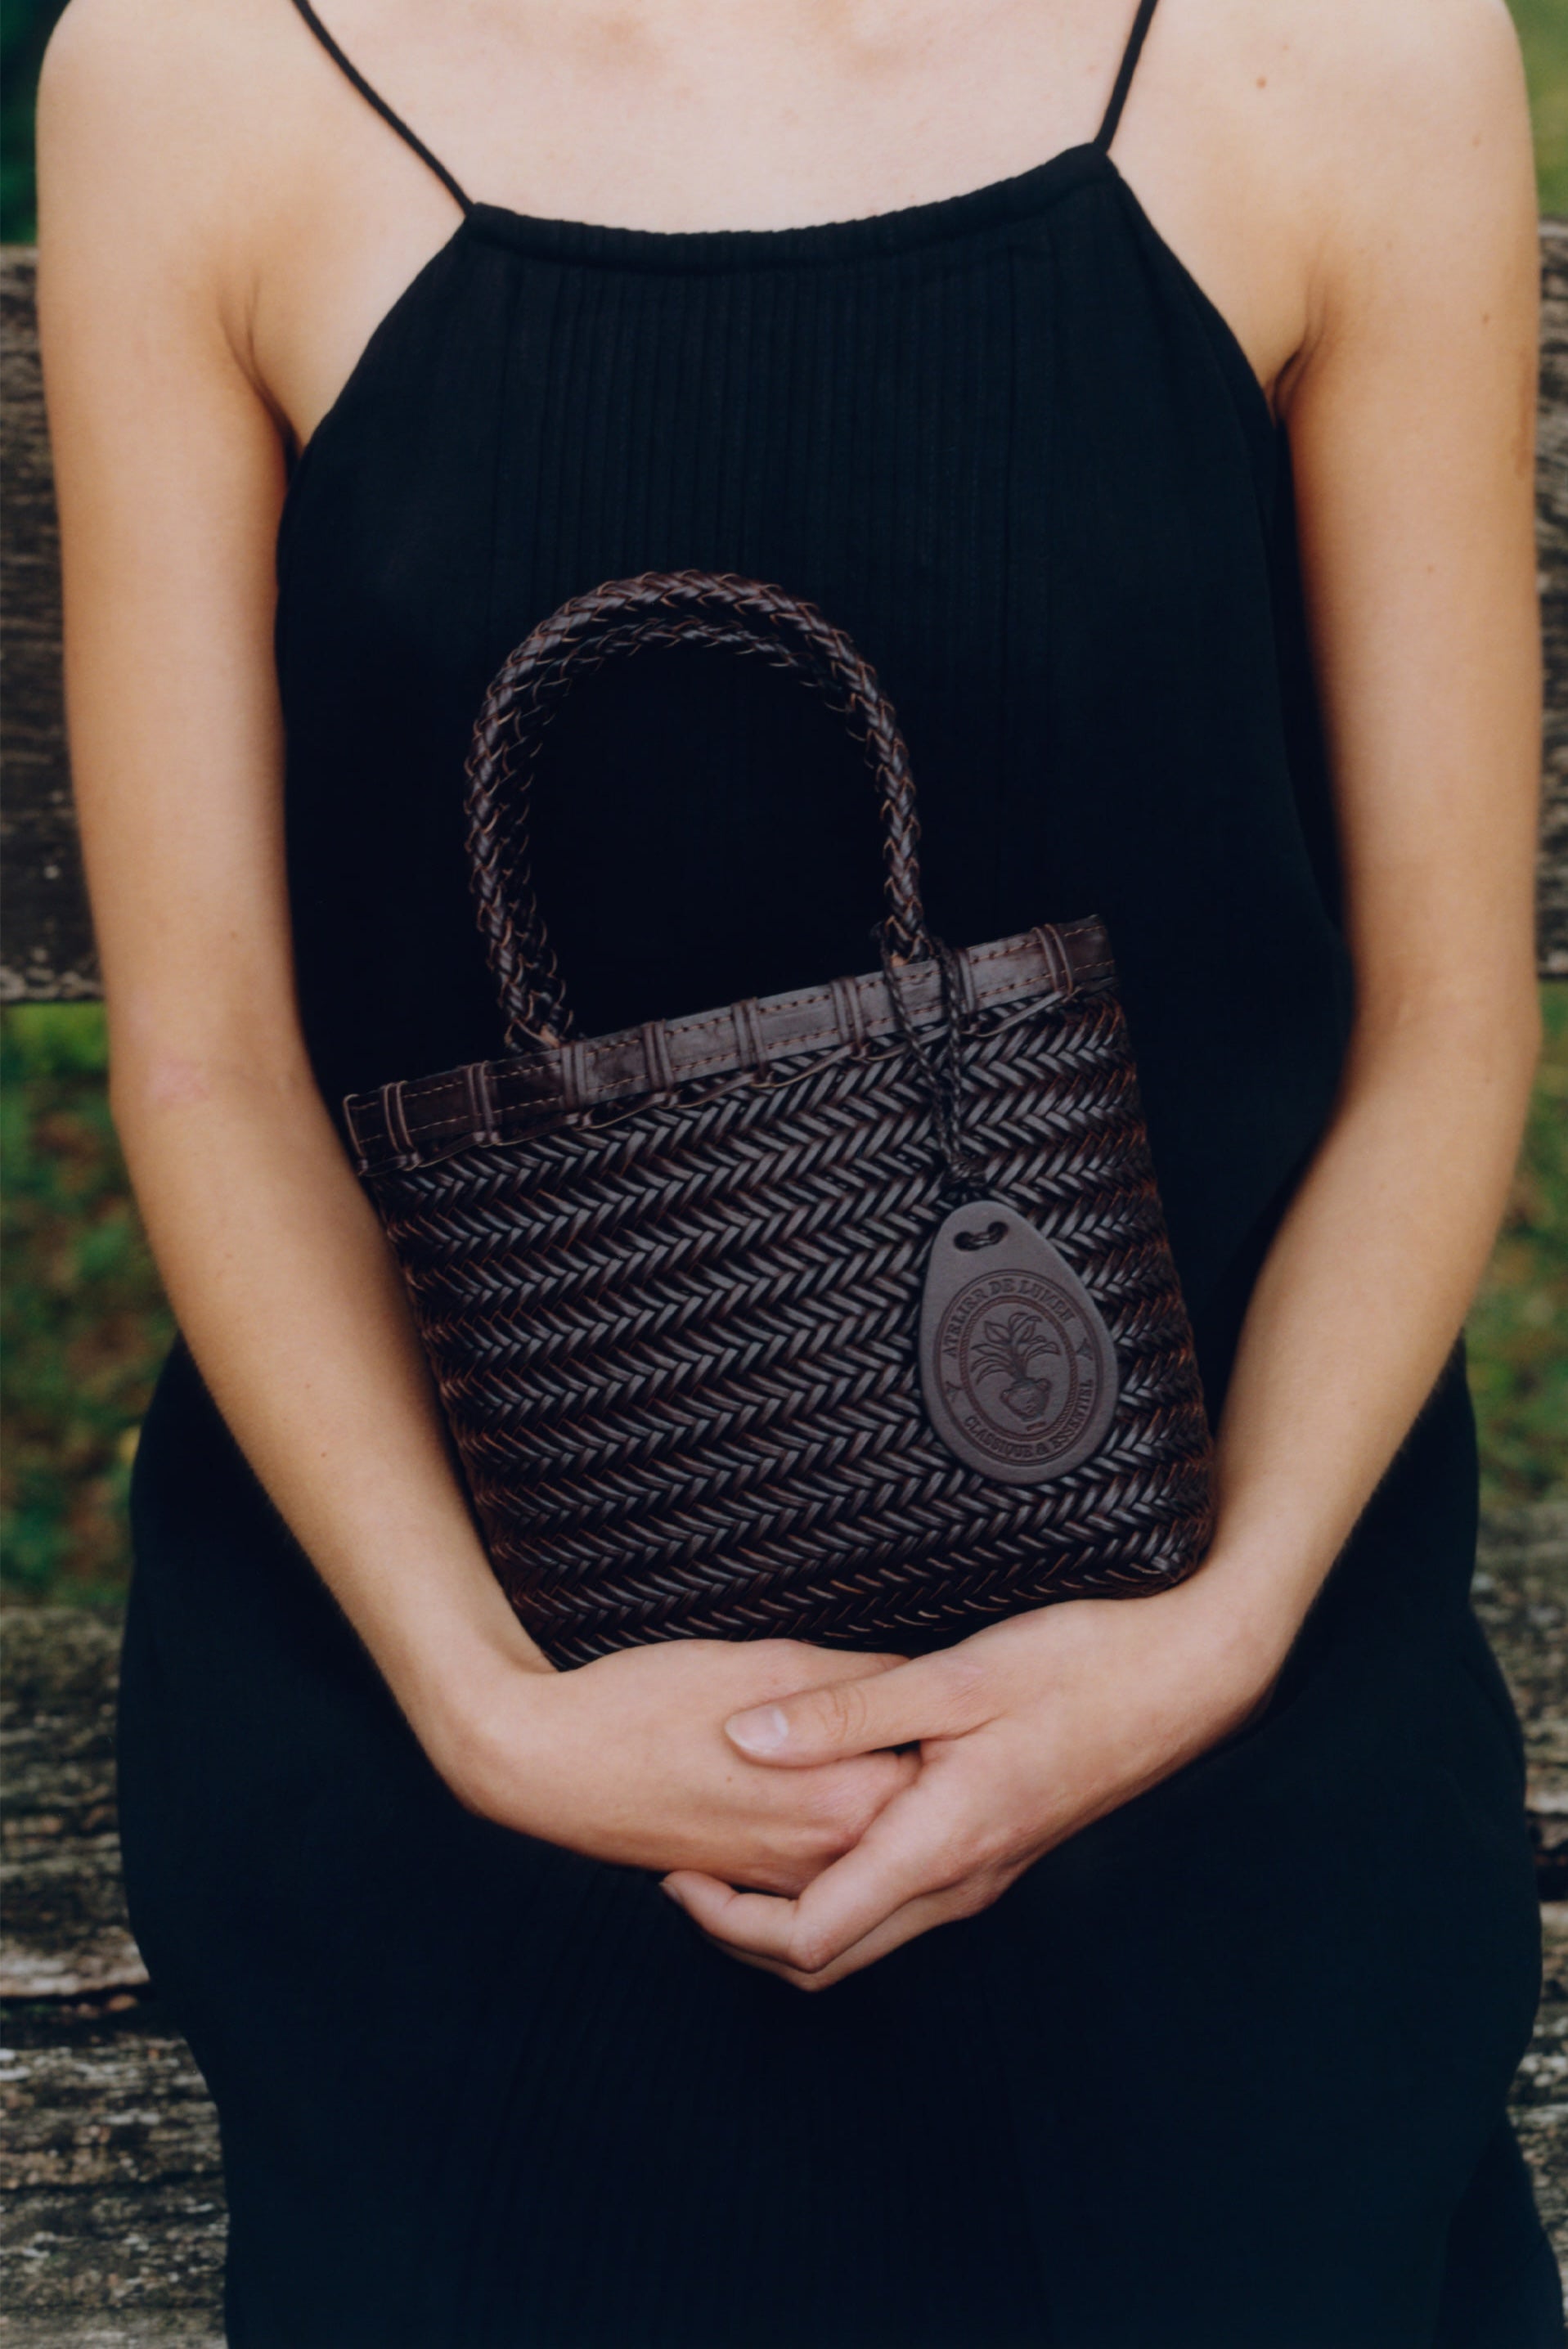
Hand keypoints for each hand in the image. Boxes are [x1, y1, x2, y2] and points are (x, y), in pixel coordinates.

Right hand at [430, 1636, 918, 1894]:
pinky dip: (839, 1833)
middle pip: (918, 1811)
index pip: (945, 1766)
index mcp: (848, 1797)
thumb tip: (923, 1673)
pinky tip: (827, 1778)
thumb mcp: (768, 1661)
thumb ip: (857, 1679)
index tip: (956, 1688)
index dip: (953, 1722)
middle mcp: (828, 1855)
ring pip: (872, 1846)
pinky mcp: (751, 1882)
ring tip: (883, 1739)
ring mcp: (788, 1878)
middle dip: (930, 1763)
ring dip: (887, 1801)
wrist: (551, 1767)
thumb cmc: (651, 1701)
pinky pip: (822, 1868)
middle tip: (932, 1707)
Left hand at [661, 1569, 1293, 1986]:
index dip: (724, 1917)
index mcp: (940, 1844)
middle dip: (738, 1931)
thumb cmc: (1081, 1664)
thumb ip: (845, 1714)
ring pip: (864, 1935)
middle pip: (826, 1958)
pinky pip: (899, 1901)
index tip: (671, 1864)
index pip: (808, 1937)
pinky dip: (837, 1885)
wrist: (1188, 1676)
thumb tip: (745, 1738)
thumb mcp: (956, 1677)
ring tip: (728, 1851)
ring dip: (787, 1911)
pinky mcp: (996, 1849)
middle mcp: (960, 1882)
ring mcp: (983, 1874)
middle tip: (678, 1871)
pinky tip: (811, 1826)